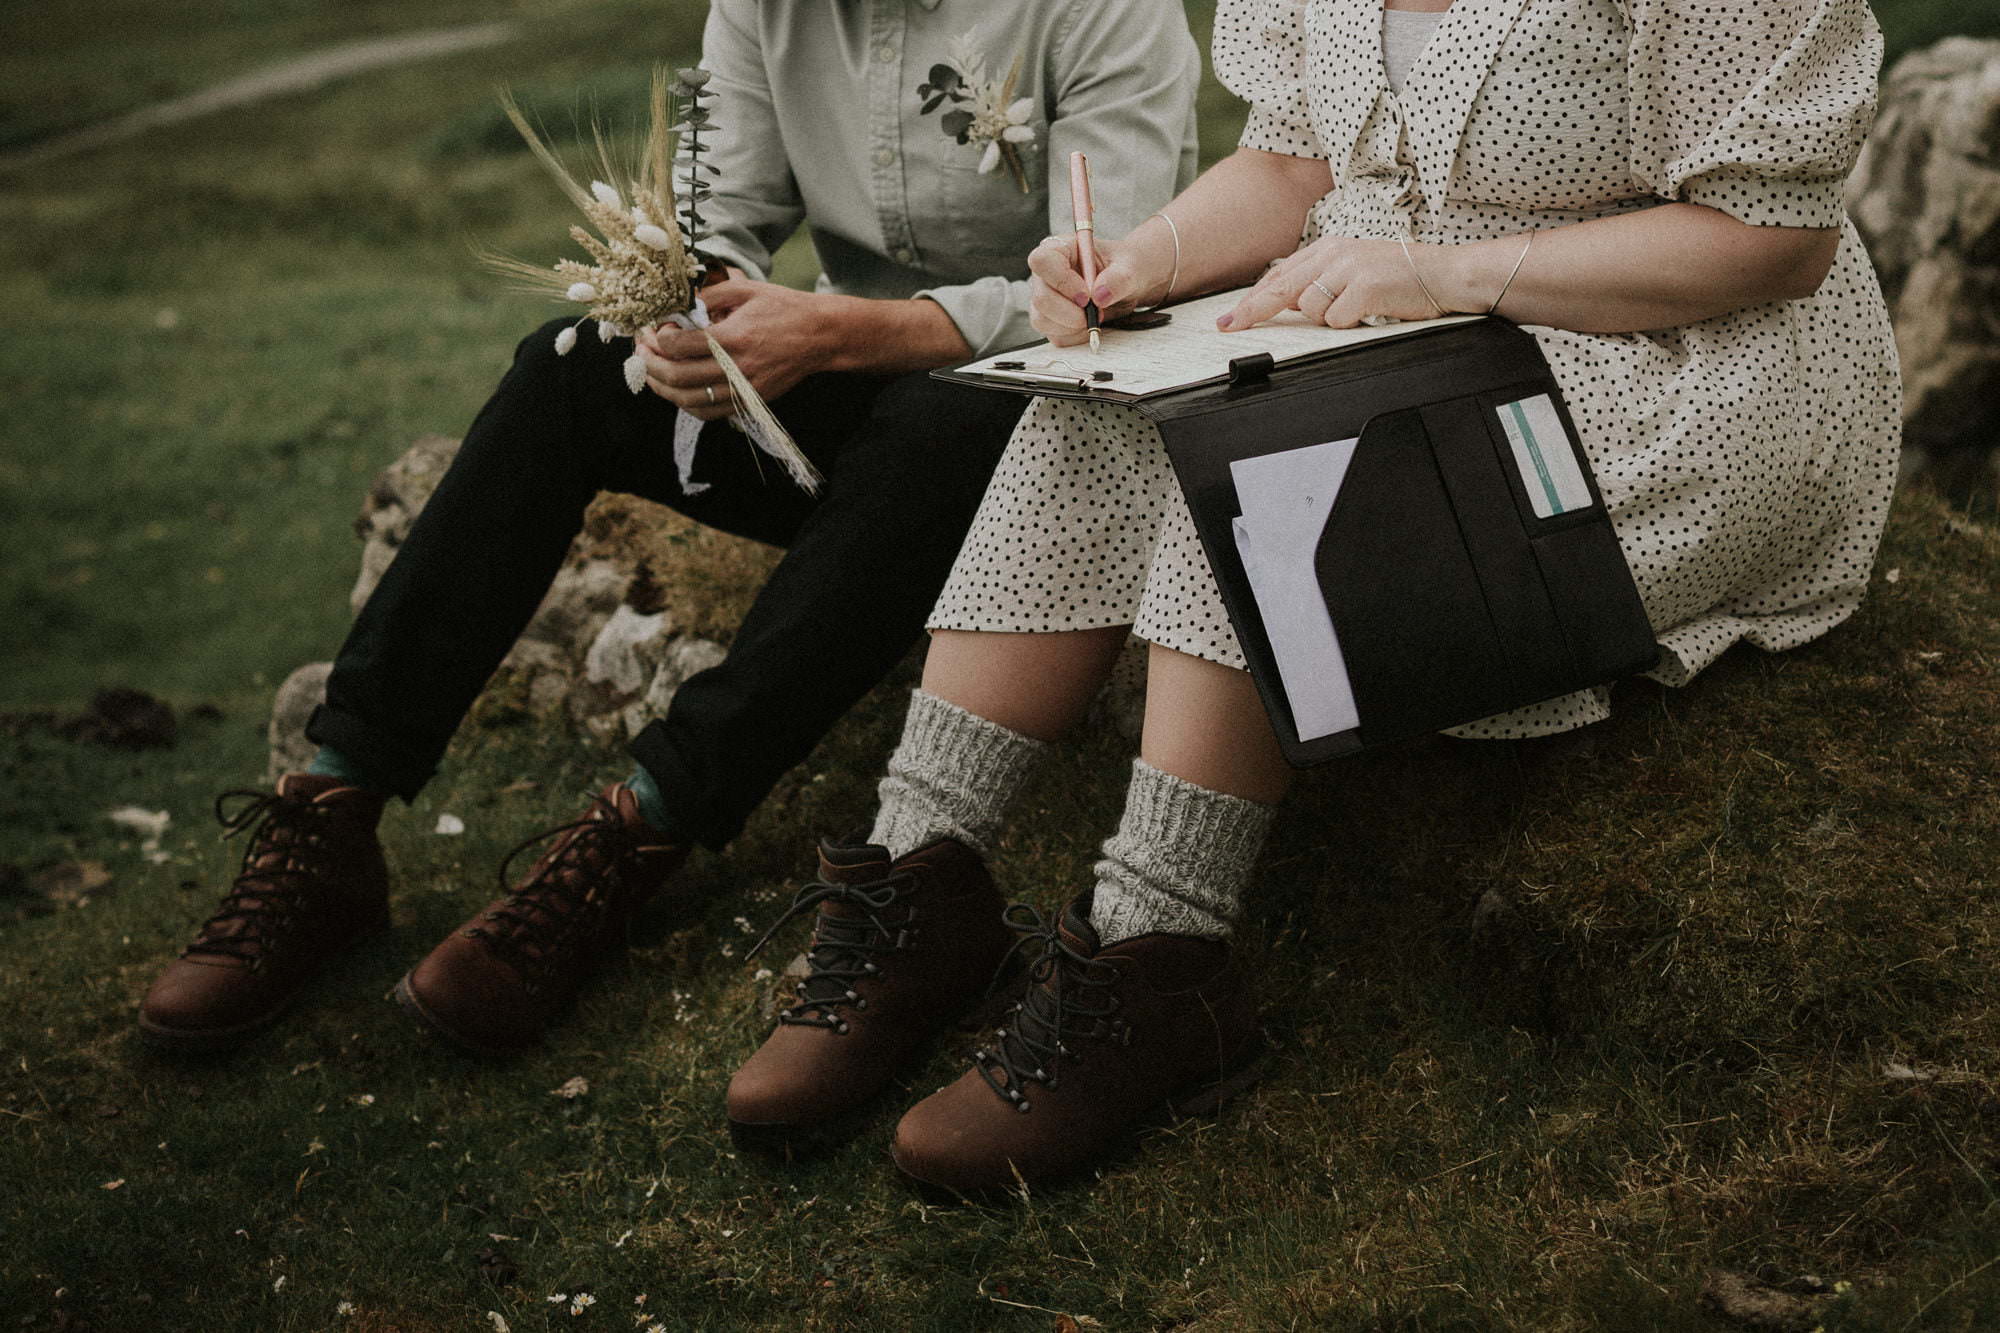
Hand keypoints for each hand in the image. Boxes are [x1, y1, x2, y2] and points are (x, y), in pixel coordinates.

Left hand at [635, 278, 835, 418]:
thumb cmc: (783, 308)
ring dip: (662, 388)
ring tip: (651, 373)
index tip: (656, 328)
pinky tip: (677, 391)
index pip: (679, 345)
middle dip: (650, 364)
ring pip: (688, 400)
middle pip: (677, 376)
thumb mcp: (746, 290)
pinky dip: (687, 404)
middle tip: (640, 352)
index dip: (658, 337)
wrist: (820, 335)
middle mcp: (737, 367)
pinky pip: (709, 412)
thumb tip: (678, 307)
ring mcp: (744, 389)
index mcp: (733, 336)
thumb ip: (708, 295)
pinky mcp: (750, 401)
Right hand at [1025, 230, 1169, 346]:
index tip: (1086, 296)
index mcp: (1059, 249)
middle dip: (1070, 312)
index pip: (1042, 261)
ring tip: (1097, 316)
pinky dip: (1076, 336)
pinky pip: (1055, 336)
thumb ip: (1119, 278)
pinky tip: (1091, 324)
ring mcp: (1045, 298)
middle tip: (1097, 312)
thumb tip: (1100, 295)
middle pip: (1040, 297)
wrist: (1126, 285)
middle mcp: (1046, 274)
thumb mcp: (1129, 268)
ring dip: (1073, 326)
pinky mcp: (1050, 321)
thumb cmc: (1123, 269)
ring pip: (1042, 320)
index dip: (1061, 281)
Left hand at [1218, 236, 1449, 331]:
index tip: (1229, 318)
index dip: (1252, 299)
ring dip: (1327, 319)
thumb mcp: (1354, 270)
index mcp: (1329, 247)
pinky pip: (1336, 320)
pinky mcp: (1364, 287)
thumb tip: (1286, 303)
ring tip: (1356, 309)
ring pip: (1309, 309)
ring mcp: (1349, 268)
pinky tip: (1368, 311)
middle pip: (1280, 288)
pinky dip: (1348, 324)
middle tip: (1228, 327)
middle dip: (1252, 311)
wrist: (1444, 273)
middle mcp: (1335, 253)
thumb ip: (1321, 281)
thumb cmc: (1400, 277)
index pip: (1280, 275)